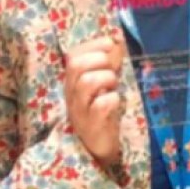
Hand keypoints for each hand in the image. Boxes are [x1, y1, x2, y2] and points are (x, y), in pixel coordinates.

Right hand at [64, 36, 123, 168]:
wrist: (98, 149)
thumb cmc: (101, 113)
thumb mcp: (104, 85)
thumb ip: (109, 63)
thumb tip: (117, 40)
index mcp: (73, 81)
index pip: (73, 55)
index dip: (92, 45)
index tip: (111, 44)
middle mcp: (72, 94)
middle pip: (76, 65)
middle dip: (98, 59)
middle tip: (112, 68)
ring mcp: (80, 110)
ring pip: (87, 82)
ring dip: (106, 78)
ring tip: (113, 86)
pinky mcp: (92, 125)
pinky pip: (101, 106)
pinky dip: (112, 99)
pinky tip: (116, 101)